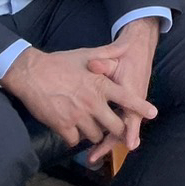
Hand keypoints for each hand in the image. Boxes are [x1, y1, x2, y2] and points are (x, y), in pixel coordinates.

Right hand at [0, 38, 157, 162]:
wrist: (31, 73)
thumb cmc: (59, 62)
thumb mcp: (87, 54)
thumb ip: (108, 53)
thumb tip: (125, 45)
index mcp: (101, 85)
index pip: (127, 99)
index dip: (141, 107)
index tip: (152, 114)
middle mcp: (93, 103)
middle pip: (115, 126)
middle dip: (118, 130)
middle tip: (116, 130)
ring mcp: (78, 116)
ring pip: (95, 135)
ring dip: (95, 133)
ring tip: (92, 127)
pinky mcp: (62, 126)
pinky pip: (74, 140)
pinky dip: (75, 138)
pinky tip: (73, 131)